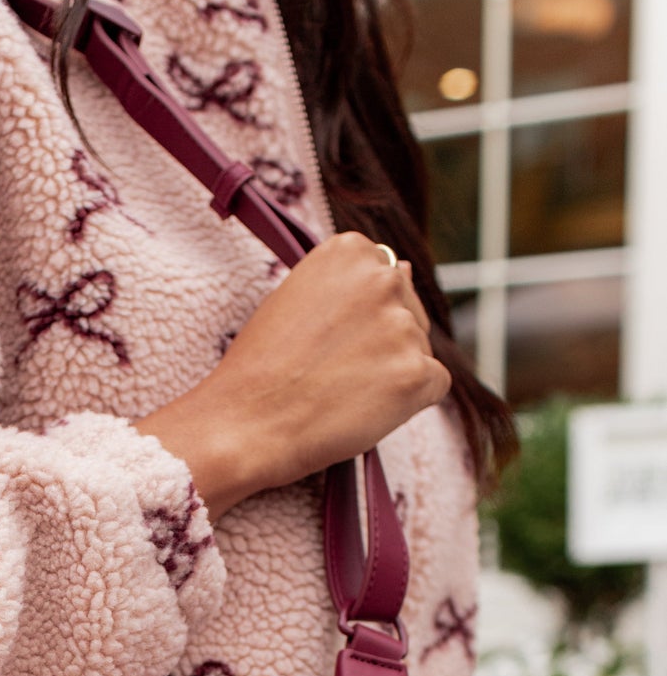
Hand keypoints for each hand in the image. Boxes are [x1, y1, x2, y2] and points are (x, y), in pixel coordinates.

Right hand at [140, 232, 451, 520]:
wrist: (244, 425)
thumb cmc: (259, 369)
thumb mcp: (296, 300)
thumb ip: (349, 285)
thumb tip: (405, 269)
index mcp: (350, 250)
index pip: (385, 278)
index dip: (361, 317)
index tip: (329, 340)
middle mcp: (383, 277)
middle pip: (409, 311)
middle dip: (382, 342)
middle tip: (332, 372)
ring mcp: (403, 325)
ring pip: (419, 350)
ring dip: (392, 372)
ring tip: (340, 392)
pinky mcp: (417, 373)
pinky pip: (433, 385)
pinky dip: (406, 404)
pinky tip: (362, 410)